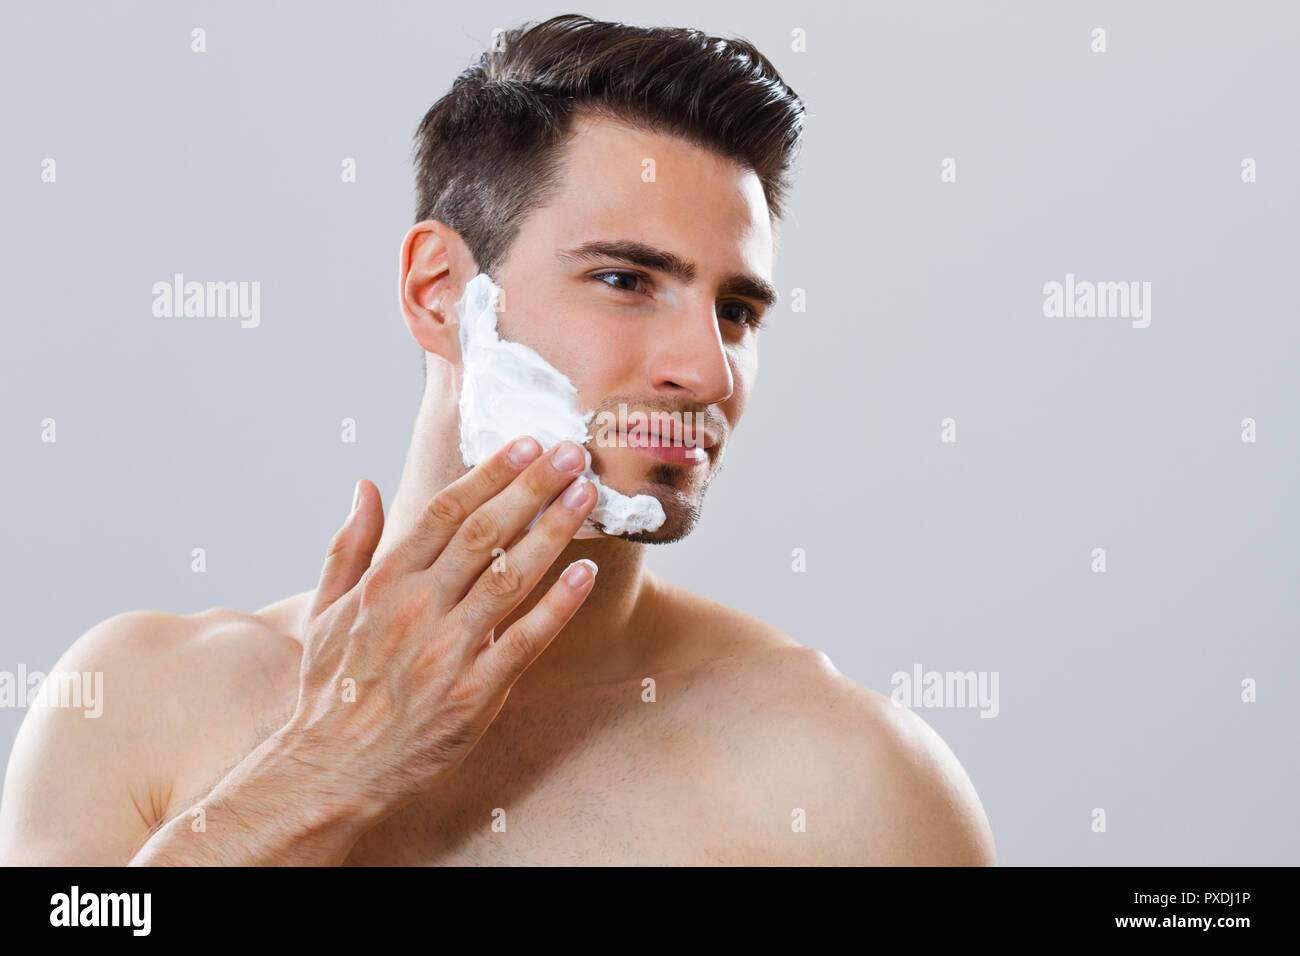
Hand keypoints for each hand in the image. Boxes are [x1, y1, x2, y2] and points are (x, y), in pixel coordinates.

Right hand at [281, 435, 597, 822]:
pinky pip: (525, 642)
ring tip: (586, 495)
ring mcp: (447, 650)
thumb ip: (349, 545)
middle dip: (533, 486)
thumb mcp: (324, 610)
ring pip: (510, 578)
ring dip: (553, 532)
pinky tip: (585, 574)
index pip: (446, 511)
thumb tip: (366, 487)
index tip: (527, 443)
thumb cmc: (330, 689)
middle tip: (572, 452)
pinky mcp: (474, 693)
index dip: (490, 473)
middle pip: (485, 532)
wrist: (331, 771)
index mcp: (384, 583)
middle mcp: (417, 608)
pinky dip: (557, 606)